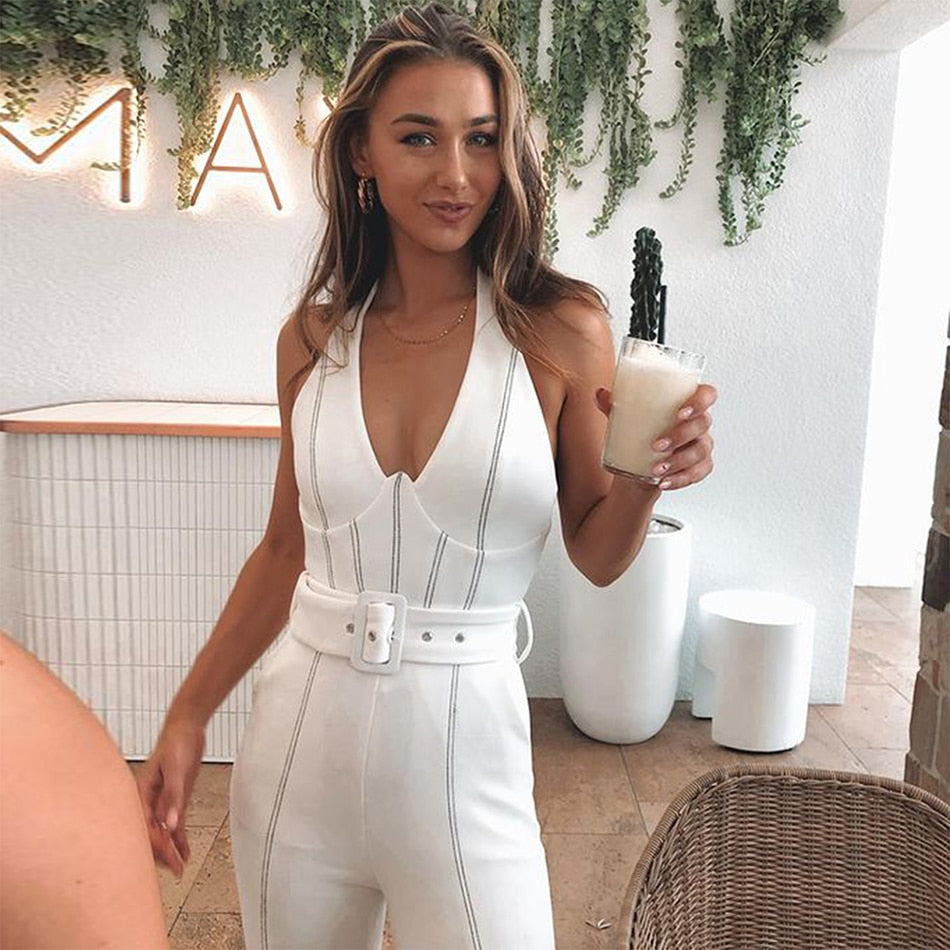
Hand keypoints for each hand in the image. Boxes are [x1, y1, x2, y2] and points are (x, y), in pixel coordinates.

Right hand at [135, 717, 204, 877]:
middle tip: (176, 871)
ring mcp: (162, 800)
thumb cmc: (176, 743)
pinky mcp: (174, 798)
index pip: (146, 828)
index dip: (157, 846)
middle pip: (152, 834)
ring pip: (162, 832)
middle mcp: (149, 800)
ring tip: (179, 868)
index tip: (169, 859)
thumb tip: (171, 824)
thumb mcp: (176, 770)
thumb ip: (174, 797)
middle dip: (162, 854)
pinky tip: (184, 851)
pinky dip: (179, 838)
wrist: (186, 727)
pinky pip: (174, 823)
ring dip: (170, 849)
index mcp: (142, 794)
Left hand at [595, 383, 716, 489]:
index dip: (700, 402)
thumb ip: (613, 406)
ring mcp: (700, 446)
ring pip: (700, 452)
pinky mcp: (699, 468)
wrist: (636, 468)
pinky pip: (697, 474)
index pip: (707, 394)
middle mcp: (698, 425)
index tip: (680, 413)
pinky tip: (664, 482)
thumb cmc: (637, 435)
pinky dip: (680, 479)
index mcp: (686, 405)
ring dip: (679, 461)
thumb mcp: (624, 420)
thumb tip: (600, 394)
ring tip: (656, 469)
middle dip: (682, 435)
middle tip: (657, 445)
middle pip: (703, 424)